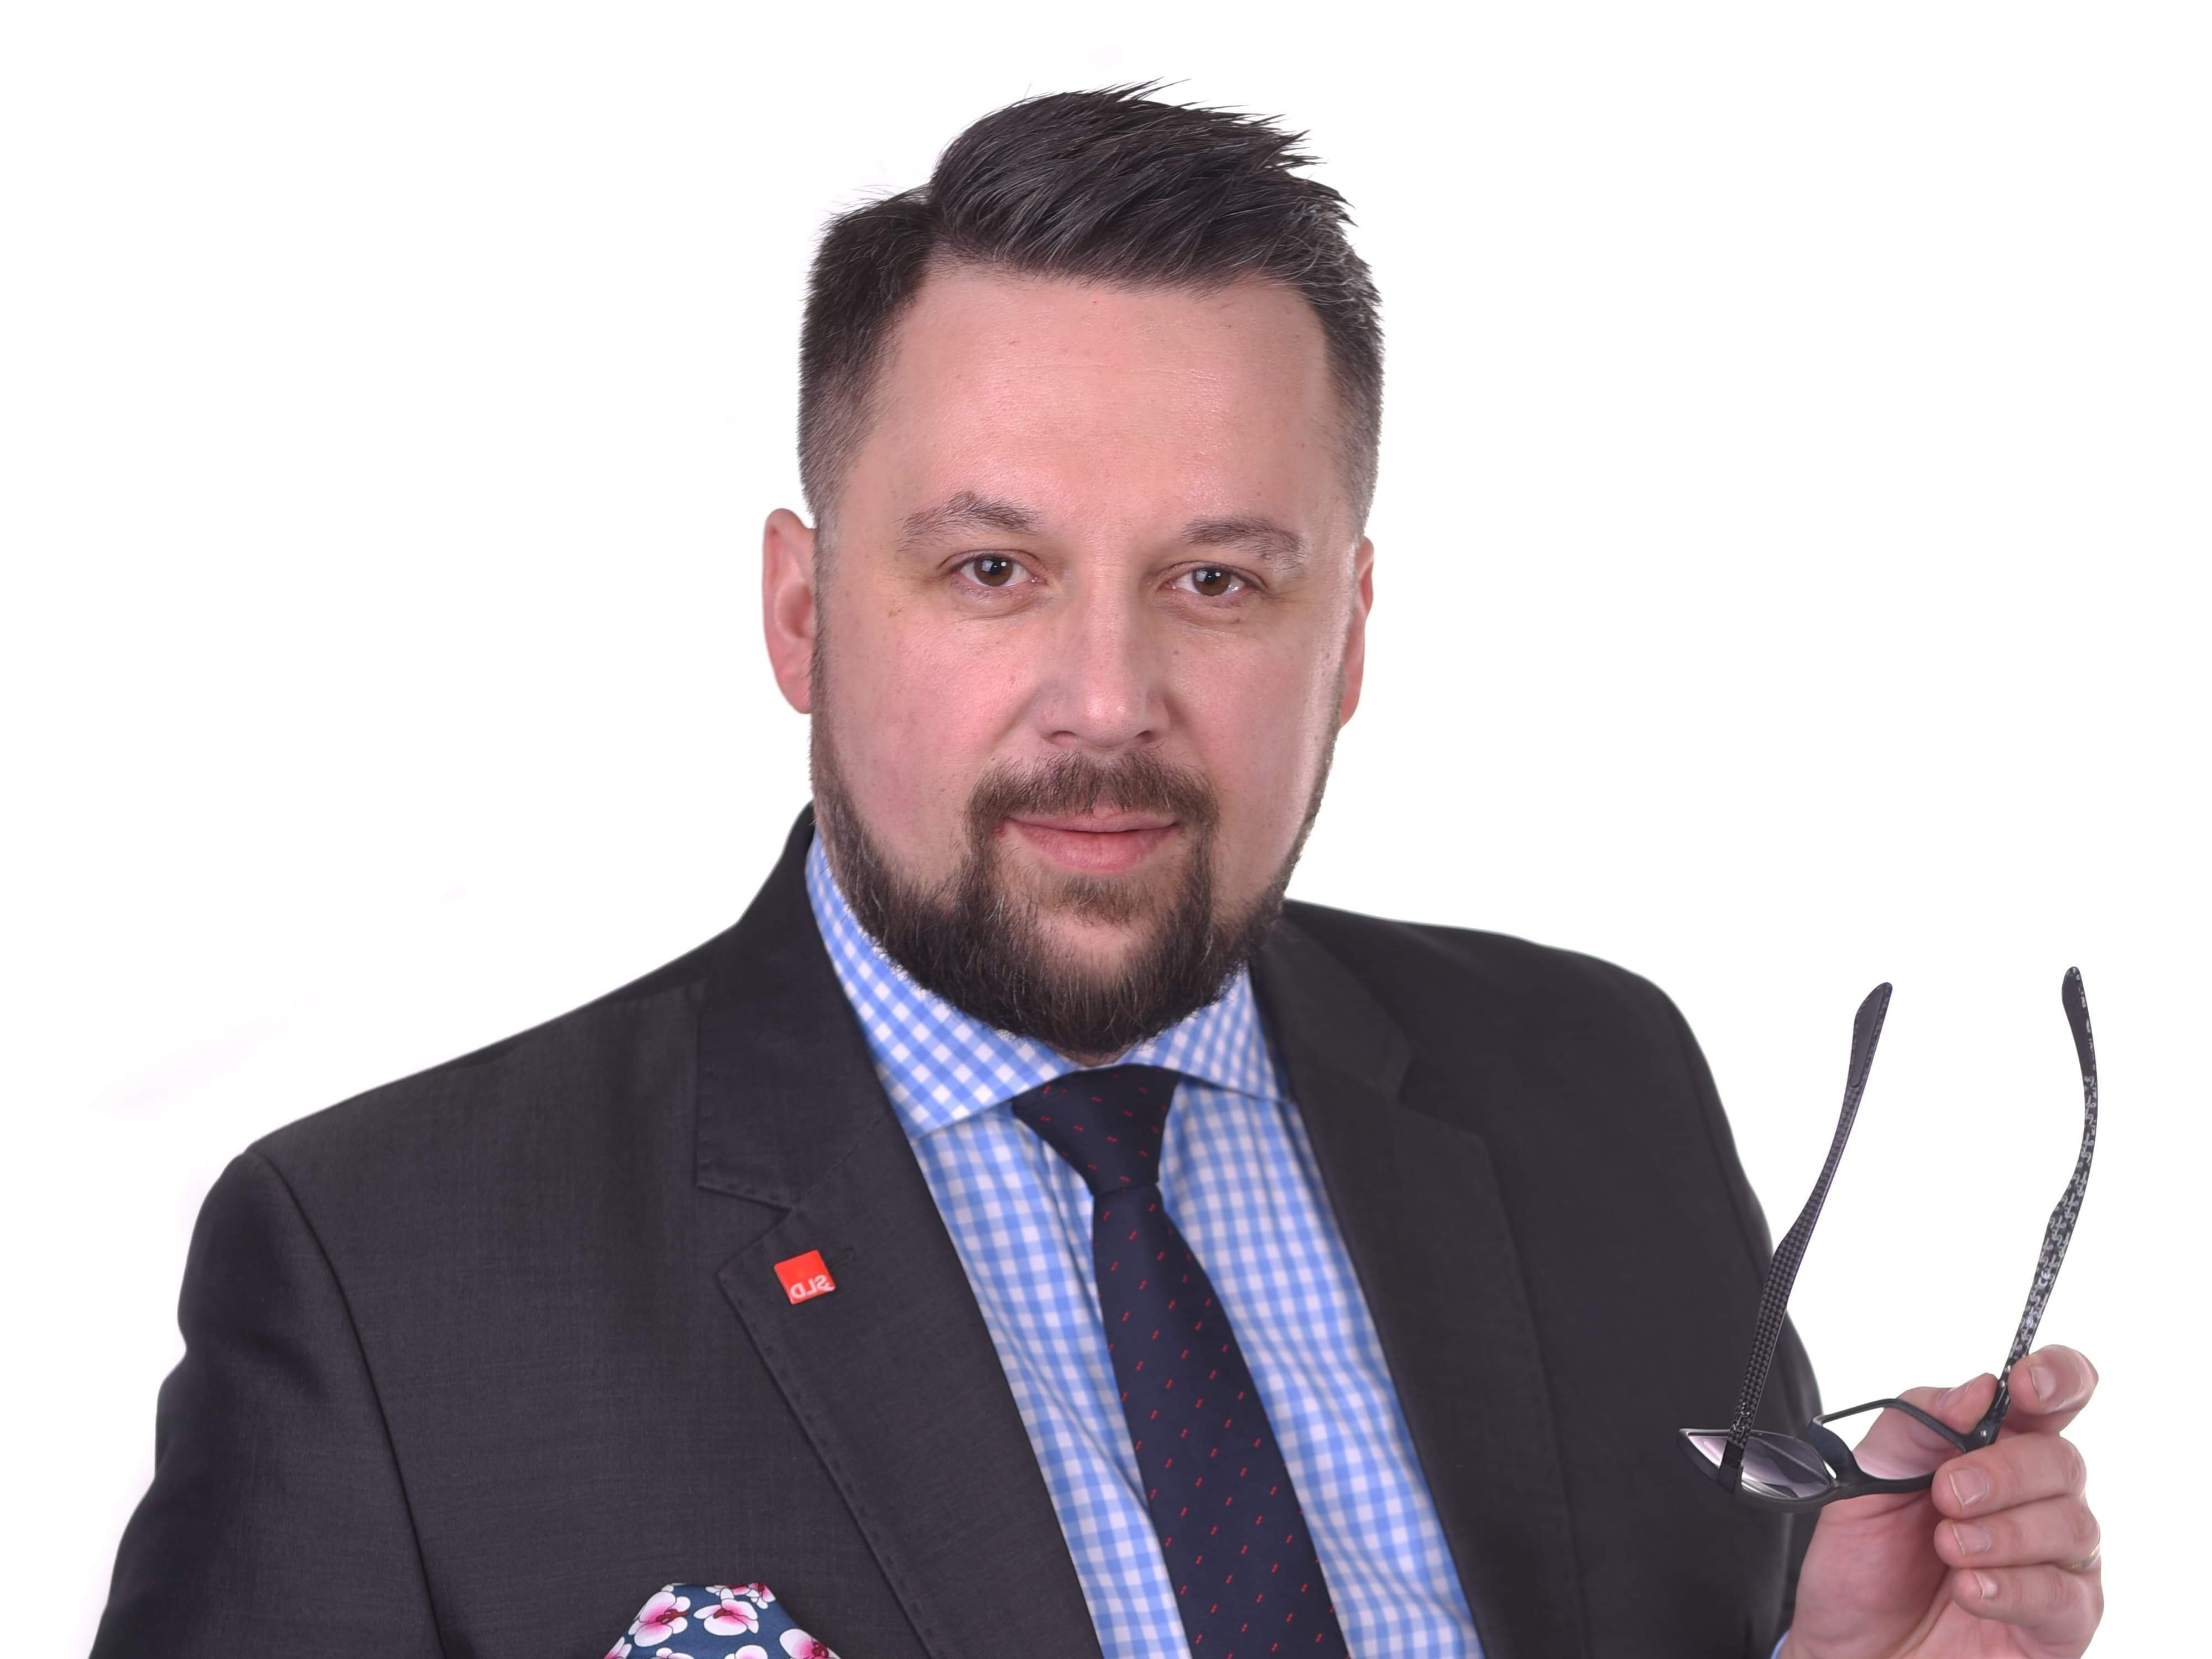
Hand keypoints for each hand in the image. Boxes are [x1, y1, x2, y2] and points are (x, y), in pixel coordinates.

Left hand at [1783, 1346, 2101, 1658]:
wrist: (1850, 1649)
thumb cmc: (1864, 1564)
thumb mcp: (1864, 1480)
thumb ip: (1914, 1425)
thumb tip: (1978, 1390)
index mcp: (1995, 1451)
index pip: (2055, 1397)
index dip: (2058, 1378)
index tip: (2026, 1385)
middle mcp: (2037, 1501)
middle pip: (2063, 1460)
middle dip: (2005, 1471)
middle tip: (1948, 1493)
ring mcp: (2056, 1563)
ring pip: (2073, 1524)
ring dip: (2003, 1532)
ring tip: (1948, 1547)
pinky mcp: (2061, 1624)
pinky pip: (2064, 1595)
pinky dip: (2013, 1586)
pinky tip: (1970, 1588)